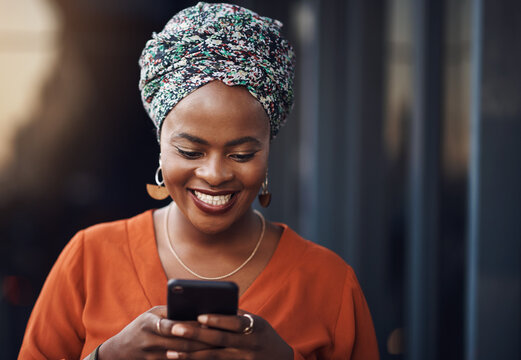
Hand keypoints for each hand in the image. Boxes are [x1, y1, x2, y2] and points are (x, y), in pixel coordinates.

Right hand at [98, 306, 215, 359]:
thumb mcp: (150, 315)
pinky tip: (204, 357)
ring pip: (181, 357)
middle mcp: (149, 342)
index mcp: (148, 324)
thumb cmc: (140, 327)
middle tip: (219, 337)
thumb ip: (169, 312)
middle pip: (180, 344)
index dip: (189, 327)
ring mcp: (152, 357)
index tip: (207, 325)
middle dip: (201, 341)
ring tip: (216, 347)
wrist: (119, 352)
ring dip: (199, 353)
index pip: (171, 326)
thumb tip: (195, 307)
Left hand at [166, 310, 292, 358]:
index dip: (218, 320)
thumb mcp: (256, 322)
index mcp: (255, 327)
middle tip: (175, 329)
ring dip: (190, 354)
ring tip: (171, 351)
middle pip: (219, 340)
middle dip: (195, 335)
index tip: (199, 316)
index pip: (235, 323)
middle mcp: (249, 345)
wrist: (281, 359)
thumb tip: (209, 306)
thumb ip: (236, 316)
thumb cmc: (263, 335)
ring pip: (213, 357)